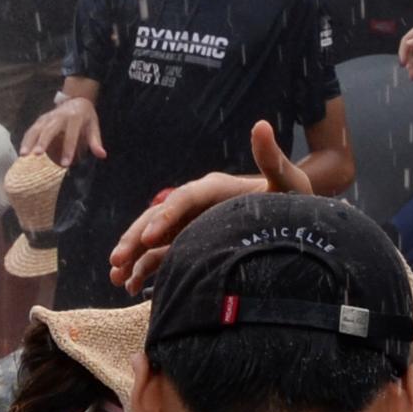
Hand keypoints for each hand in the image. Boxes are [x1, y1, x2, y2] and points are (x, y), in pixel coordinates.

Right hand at [23, 96, 103, 166]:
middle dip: (43, 141)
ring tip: (24, 154)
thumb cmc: (86, 117)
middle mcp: (59, 116)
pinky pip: (32, 129)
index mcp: (74, 117)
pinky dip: (26, 140)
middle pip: (49, 129)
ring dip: (29, 141)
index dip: (68, 149)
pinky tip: (22, 152)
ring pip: (37, 128)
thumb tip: (102, 155)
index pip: (71, 135)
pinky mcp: (41, 119)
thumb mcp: (94, 126)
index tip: (65, 164)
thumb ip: (95, 141)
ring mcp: (48, 117)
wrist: (76, 99)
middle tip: (37, 154)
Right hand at [108, 121, 312, 294]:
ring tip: (115, 277)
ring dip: (133, 256)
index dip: (165, 217)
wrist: (297, 221)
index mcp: (214, 188)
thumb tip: (261, 125)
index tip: (149, 238)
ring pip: (153, 238)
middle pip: (158, 218)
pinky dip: (145, 270)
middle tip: (117, 260)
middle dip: (136, 238)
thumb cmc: (293, 201)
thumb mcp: (287, 181)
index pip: (184, 199)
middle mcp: (197, 206)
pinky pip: (163, 256)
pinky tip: (130, 287)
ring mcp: (191, 225)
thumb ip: (271, 158)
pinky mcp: (191, 244)